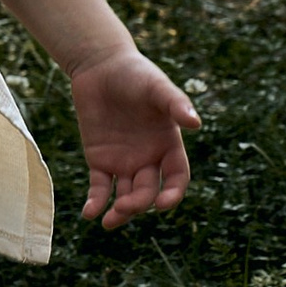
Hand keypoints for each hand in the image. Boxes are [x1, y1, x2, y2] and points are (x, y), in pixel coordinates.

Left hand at [69, 42, 196, 226]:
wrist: (100, 66)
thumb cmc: (135, 73)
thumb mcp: (157, 86)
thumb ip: (175, 104)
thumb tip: (196, 123)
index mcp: (168, 145)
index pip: (177, 178)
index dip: (173, 194)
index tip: (162, 204)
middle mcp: (148, 159)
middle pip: (148, 191)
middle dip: (139, 203)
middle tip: (124, 207)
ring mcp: (123, 162)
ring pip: (125, 196)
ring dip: (119, 211)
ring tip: (109, 220)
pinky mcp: (99, 160)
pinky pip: (100, 187)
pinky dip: (96, 202)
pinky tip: (89, 213)